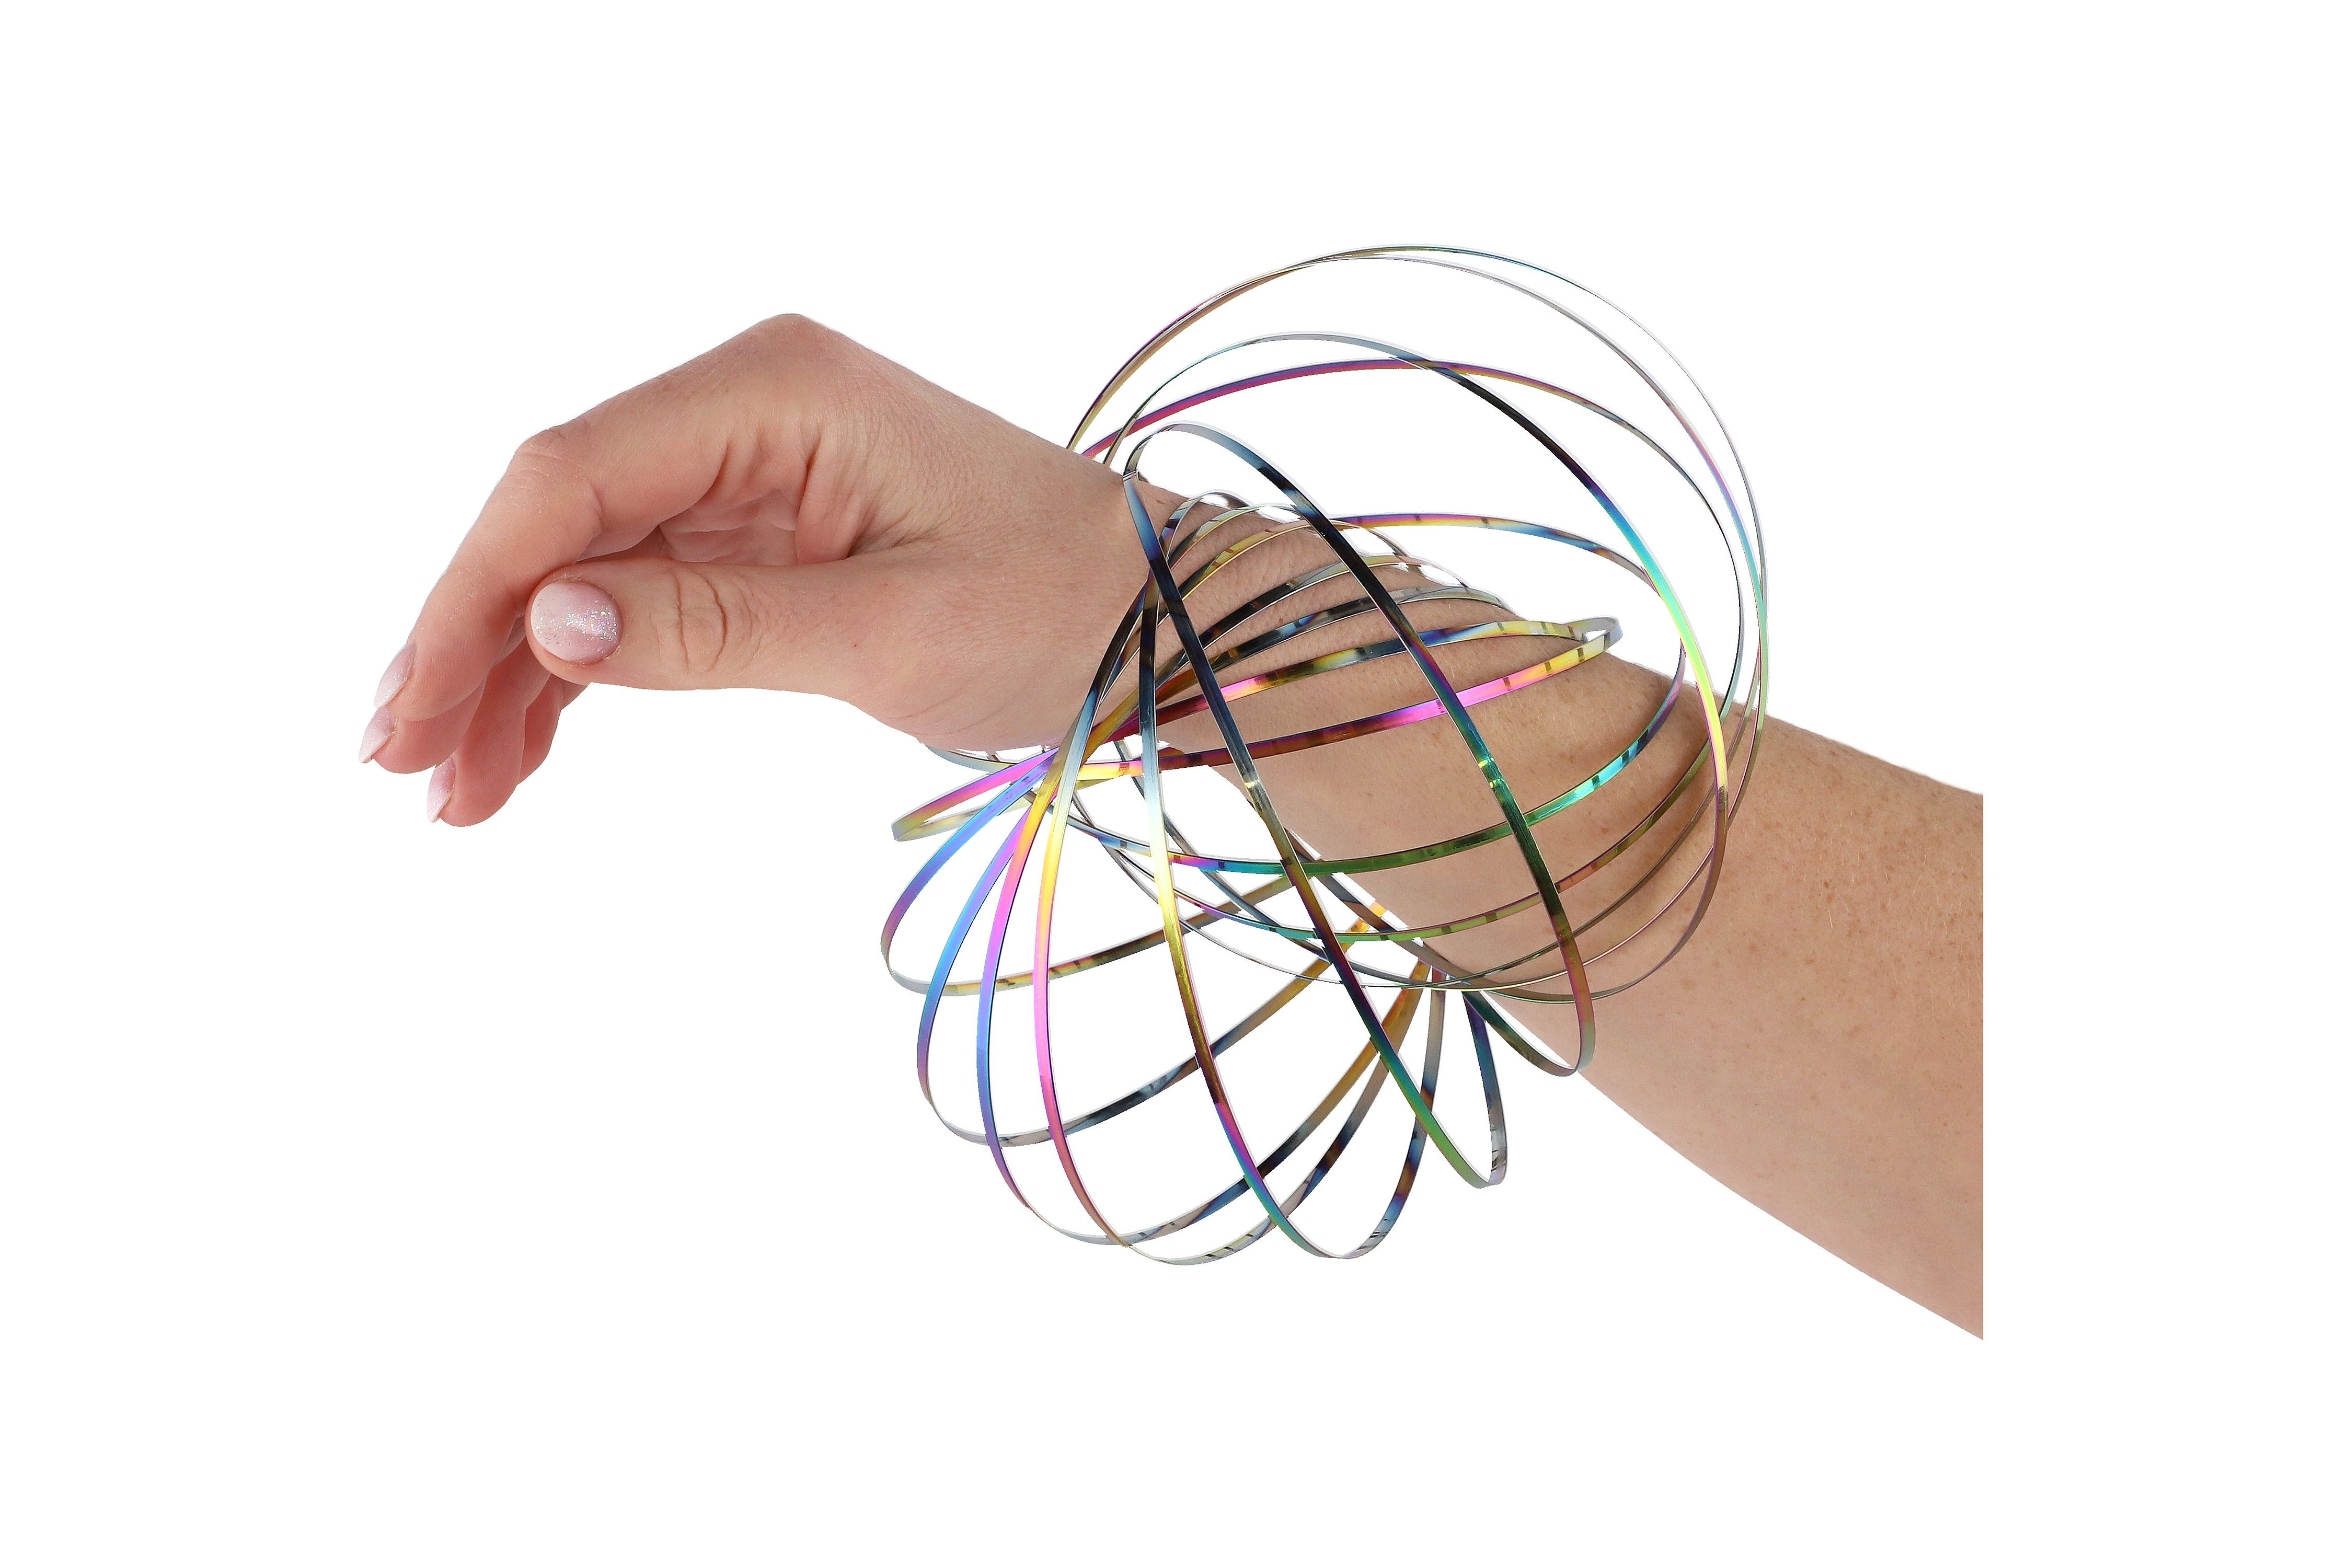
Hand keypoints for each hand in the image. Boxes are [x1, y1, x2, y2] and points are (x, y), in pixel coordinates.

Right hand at [358, 315, 1162, 824]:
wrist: (1151, 620)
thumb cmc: (1054, 610)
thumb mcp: (891, 632)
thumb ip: (716, 626)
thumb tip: (549, 626)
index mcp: (774, 389)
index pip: (569, 478)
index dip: (473, 594)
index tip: (412, 709)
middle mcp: (743, 407)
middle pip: (553, 517)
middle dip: (469, 638)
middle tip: (400, 765)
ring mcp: (744, 467)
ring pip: (579, 566)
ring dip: (509, 674)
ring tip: (456, 796)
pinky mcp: (756, 530)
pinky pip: (635, 595)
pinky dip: (577, 675)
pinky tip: (522, 757)